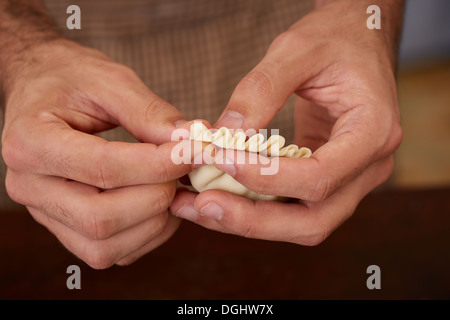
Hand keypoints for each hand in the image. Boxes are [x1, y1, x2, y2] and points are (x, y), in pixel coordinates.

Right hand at [1, 39, 193, 267]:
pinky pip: (109, 252)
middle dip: (156, 196)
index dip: (157, 165)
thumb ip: (150, 111)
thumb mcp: (110, 80)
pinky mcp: (66, 227)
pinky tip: (160, 203)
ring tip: (174, 184)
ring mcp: (45, 212)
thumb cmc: (72, 79)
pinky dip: (146, 235)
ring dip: (155, 221)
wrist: (43, 88)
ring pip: (104, 246)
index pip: (102, 168)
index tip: (194, 151)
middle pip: (100, 218)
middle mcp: (29, 186)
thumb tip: (190, 141)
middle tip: (184, 167)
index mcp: (31, 141)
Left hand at [171, 0, 402, 244]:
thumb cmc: (335, 38)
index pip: (321, 177)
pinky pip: (292, 206)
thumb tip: (224, 136)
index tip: (220, 159)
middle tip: (202, 205)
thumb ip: (260, 90)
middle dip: (254, 221)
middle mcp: (368, 166)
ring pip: (301, 223)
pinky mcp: (327, 178)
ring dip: (248, 222)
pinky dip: (254, 207)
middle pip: (314, 221)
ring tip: (196, 205)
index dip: (268, 178)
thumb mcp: (296, 49)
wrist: (357, 38)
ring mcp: (349, 177)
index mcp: (373, 132)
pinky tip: (217, 194)